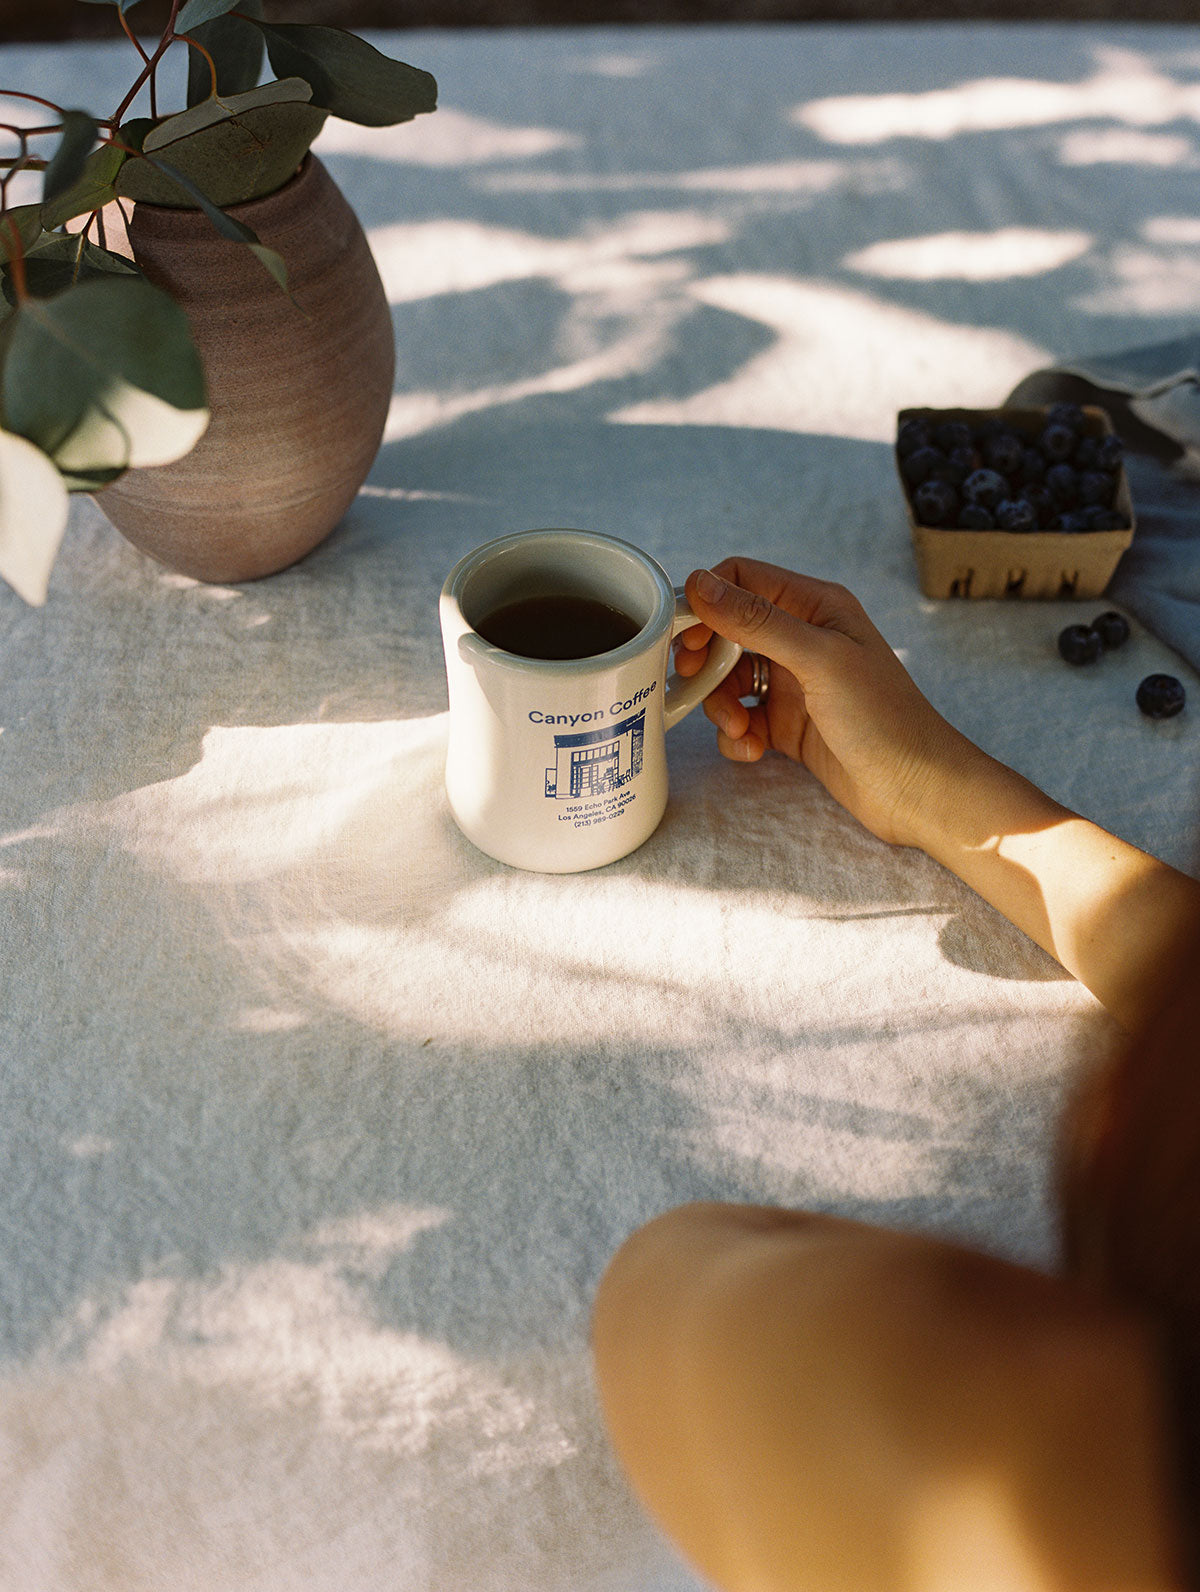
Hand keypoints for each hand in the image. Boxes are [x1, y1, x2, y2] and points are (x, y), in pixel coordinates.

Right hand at [677, 558, 975, 848]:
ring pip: (729, 679)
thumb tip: (701, 583)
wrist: (916, 790)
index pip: (742, 580)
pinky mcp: (788, 724)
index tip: (685, 637)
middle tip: (693, 683)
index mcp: (815, 607)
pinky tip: (753, 750)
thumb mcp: (818, 659)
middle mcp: (803, 639)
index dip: (707, 603)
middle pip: (727, 632)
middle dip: (707, 661)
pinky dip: (737, 734)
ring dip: (721, 705)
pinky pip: (742, 718)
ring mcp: (794, 683)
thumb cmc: (884, 718)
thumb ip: (756, 621)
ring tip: (739, 728)